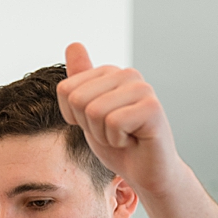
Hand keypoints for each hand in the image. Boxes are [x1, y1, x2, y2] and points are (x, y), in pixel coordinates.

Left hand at [55, 43, 181, 196]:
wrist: (146, 173)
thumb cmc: (119, 146)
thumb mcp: (89, 114)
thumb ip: (79, 82)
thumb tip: (73, 43)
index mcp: (110, 73)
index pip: (65, 90)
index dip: (74, 117)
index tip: (96, 125)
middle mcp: (127, 74)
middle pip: (77, 99)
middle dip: (88, 126)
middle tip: (111, 134)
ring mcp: (142, 88)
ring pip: (94, 111)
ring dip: (103, 136)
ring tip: (122, 137)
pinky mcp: (152, 107)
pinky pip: (114, 123)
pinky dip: (117, 141)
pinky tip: (132, 141)